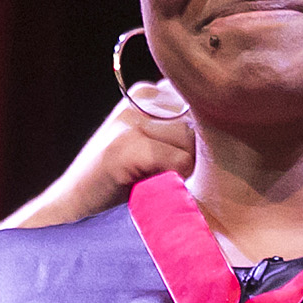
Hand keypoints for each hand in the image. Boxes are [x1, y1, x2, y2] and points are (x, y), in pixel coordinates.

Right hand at [0, 84, 195, 229]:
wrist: (73, 209)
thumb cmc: (122, 184)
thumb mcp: (154, 145)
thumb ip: (182, 129)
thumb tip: (229, 127)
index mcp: (148, 92)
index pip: (203, 103)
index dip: (201, 137)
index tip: (179, 158)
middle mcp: (139, 97)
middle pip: (201, 123)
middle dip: (194, 154)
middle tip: (164, 174)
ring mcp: (129, 119)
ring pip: (192, 142)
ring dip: (183, 171)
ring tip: (153, 180)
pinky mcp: (124, 145)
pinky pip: (179, 162)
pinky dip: (171, 182)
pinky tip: (145, 186)